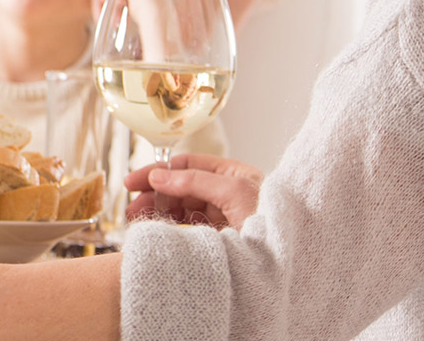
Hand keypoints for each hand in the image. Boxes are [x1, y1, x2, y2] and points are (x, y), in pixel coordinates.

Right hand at [124, 153, 261, 228]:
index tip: (134, 182)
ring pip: (182, 210)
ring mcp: (222, 218)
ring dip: (159, 212)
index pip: (187, 165)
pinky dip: (171, 229)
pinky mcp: (220, 240)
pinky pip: (189, 230)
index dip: (159, 171)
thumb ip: (194, 181)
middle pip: (180, 188)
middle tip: (132, 207)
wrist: (292, 258)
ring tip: (139, 221)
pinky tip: (158, 231)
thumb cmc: (271, 218)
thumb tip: (158, 176)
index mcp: (232, 175)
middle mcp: (226, 194)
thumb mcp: (233, 190)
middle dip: (154, 194)